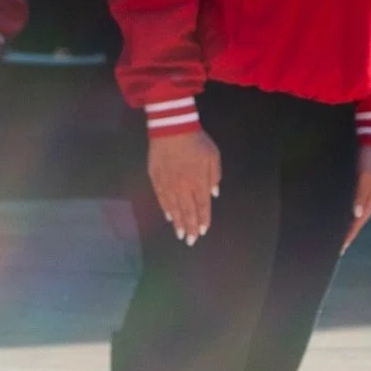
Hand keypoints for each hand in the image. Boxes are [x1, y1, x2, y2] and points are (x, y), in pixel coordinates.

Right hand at [148, 128, 220, 243]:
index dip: (203, 220)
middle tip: (190, 241)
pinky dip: (166, 209)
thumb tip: (214, 193)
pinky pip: (161, 198)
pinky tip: (169, 217)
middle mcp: (183, 187)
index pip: (202, 206)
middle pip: (187, 211)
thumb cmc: (196, 141)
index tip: (203, 231)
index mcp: (198, 182)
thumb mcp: (213, 155)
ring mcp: (168, 184)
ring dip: (178, 222)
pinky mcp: (156, 179)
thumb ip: (214, 176)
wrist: (172, 128)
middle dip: (190, 227)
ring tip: (180, 234)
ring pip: (173, 208)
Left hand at [343, 144, 370, 251]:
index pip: (360, 221)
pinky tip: (339, 215)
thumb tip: (356, 214)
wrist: (369, 143)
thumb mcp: (365, 177)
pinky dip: (346, 212)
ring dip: (347, 223)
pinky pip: (352, 204)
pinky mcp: (359, 186)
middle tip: (337, 246)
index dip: (351, 233)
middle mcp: (370, 198)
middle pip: (358, 219)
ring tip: (337, 234)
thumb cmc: (367, 160)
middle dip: (349, 232)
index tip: (342, 246)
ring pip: (355, 213)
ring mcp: (366, 192)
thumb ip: (360, 195)